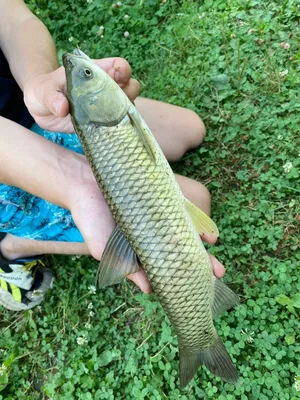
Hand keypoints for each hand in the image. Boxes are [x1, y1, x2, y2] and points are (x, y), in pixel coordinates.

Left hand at [24, 58, 139, 132]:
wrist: (41, 108)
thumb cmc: (44, 90)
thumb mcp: (44, 90)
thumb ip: (52, 97)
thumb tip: (62, 108)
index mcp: (95, 73)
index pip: (119, 66)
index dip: (123, 70)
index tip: (118, 77)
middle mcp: (105, 89)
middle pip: (130, 87)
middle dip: (128, 93)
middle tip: (114, 102)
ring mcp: (106, 106)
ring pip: (127, 106)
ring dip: (123, 112)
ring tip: (108, 118)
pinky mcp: (102, 123)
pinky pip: (117, 124)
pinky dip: (116, 127)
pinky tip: (105, 129)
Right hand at [69, 173, 225, 293]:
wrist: (84, 184)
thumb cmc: (91, 219)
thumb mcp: (104, 249)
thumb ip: (125, 268)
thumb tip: (149, 289)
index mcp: (140, 251)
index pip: (165, 268)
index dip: (181, 278)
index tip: (197, 290)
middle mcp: (154, 236)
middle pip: (181, 252)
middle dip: (200, 264)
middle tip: (217, 274)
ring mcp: (161, 217)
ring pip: (187, 234)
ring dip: (202, 245)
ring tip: (216, 256)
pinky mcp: (163, 199)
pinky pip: (184, 212)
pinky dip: (197, 223)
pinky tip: (207, 234)